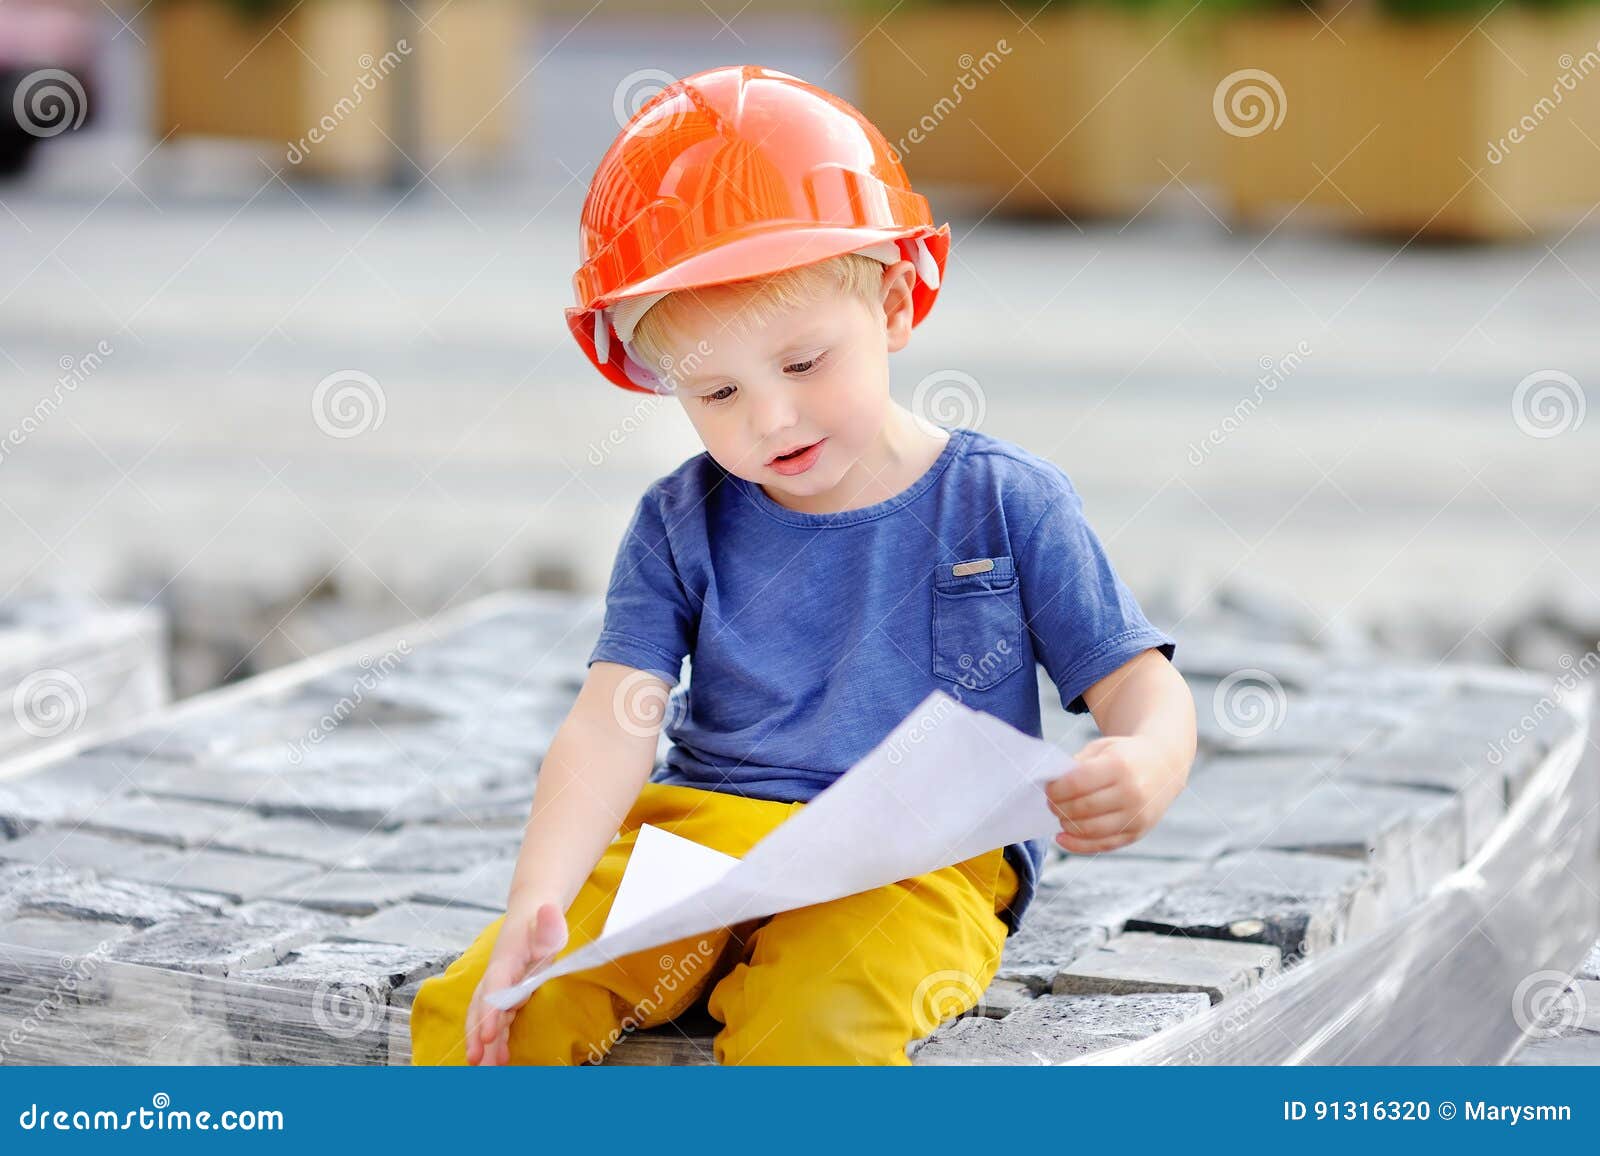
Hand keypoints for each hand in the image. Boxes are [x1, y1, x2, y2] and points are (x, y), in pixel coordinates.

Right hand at [464, 900, 567, 1065]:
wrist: (530, 915)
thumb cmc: (542, 921)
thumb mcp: (550, 920)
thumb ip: (549, 921)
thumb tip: (549, 910)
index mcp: (505, 959)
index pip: (495, 986)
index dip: (491, 1011)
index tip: (489, 1034)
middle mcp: (496, 975)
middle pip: (482, 1007)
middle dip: (477, 1034)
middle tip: (476, 1060)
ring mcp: (498, 988)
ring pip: (485, 1019)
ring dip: (484, 1045)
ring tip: (485, 1071)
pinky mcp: (505, 996)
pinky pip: (497, 1022)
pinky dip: (496, 1041)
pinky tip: (501, 1060)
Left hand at [1044, 734, 1187, 853]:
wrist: (1165, 766)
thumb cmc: (1125, 755)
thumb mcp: (1103, 748)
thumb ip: (1077, 765)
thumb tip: (1052, 786)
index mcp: (1119, 766)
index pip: (1077, 783)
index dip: (1056, 789)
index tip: (1048, 788)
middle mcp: (1132, 793)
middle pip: (1082, 808)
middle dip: (1059, 807)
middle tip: (1051, 803)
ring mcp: (1136, 816)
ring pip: (1090, 830)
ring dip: (1067, 825)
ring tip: (1060, 815)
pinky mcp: (1138, 833)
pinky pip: (1103, 845)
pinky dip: (1078, 845)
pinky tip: (1062, 837)